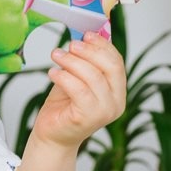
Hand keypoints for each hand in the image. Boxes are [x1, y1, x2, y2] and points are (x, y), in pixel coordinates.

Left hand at [35, 32, 125, 150]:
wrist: (52, 135)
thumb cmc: (64, 106)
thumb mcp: (77, 79)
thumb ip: (84, 62)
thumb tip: (85, 36)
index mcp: (118, 92)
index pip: (117, 63)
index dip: (102, 46)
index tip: (86, 34)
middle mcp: (116, 103)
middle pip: (110, 67)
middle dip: (89, 51)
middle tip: (70, 44)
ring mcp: (104, 112)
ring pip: (93, 77)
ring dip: (72, 61)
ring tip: (56, 55)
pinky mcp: (87, 117)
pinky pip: (78, 89)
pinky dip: (64, 77)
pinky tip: (52, 72)